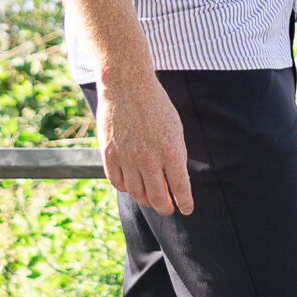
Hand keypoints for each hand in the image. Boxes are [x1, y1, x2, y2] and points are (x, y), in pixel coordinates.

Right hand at [96, 69, 194, 214]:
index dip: (185, 203)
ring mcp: (127, 159)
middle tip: (168, 209)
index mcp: (171, 152)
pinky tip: (132, 185)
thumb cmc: (156, 106)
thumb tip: (174, 182)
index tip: (187, 209)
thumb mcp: (175, 129)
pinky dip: (126, 188)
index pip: (180, 189)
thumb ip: (175, 156)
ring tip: (151, 198)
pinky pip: (118, 183)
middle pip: (158, 198)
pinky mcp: (109, 155)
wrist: (127, 86)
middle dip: (165, 207)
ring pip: (137, 193)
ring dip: (146, 200)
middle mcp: (149, 160)